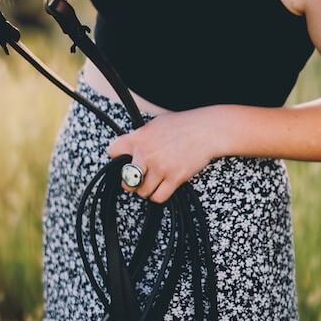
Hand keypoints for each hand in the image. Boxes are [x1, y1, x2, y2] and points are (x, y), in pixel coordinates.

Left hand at [107, 107, 223, 203]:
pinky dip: (158, 196)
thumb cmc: (184, 124)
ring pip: (143, 192)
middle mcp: (147, 154)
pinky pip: (158, 197)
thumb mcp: (157, 123)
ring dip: (147, 190)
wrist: (207, 130)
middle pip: (126, 180)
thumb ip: (142, 136)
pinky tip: (163, 187)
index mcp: (140, 137)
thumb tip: (132, 148)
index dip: (116, 158)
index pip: (113, 151)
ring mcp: (161, 167)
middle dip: (130, 183)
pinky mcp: (175, 178)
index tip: (122, 161)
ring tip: (154, 182)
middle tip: (136, 181)